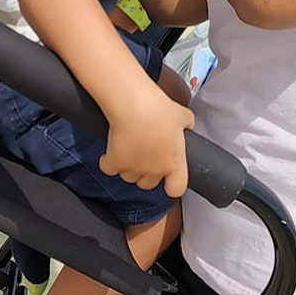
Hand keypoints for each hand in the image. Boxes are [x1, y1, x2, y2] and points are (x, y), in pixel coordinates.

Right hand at [99, 81, 192, 198]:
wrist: (134, 105)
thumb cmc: (158, 108)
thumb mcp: (182, 115)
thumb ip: (186, 123)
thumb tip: (186, 122)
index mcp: (174, 162)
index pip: (176, 189)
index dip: (172, 185)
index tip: (168, 180)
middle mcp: (154, 170)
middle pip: (148, 184)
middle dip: (146, 173)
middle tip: (145, 156)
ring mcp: (133, 168)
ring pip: (129, 177)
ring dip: (128, 168)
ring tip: (128, 151)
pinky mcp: (114, 162)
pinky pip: (109, 169)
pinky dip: (108, 163)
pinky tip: (110, 152)